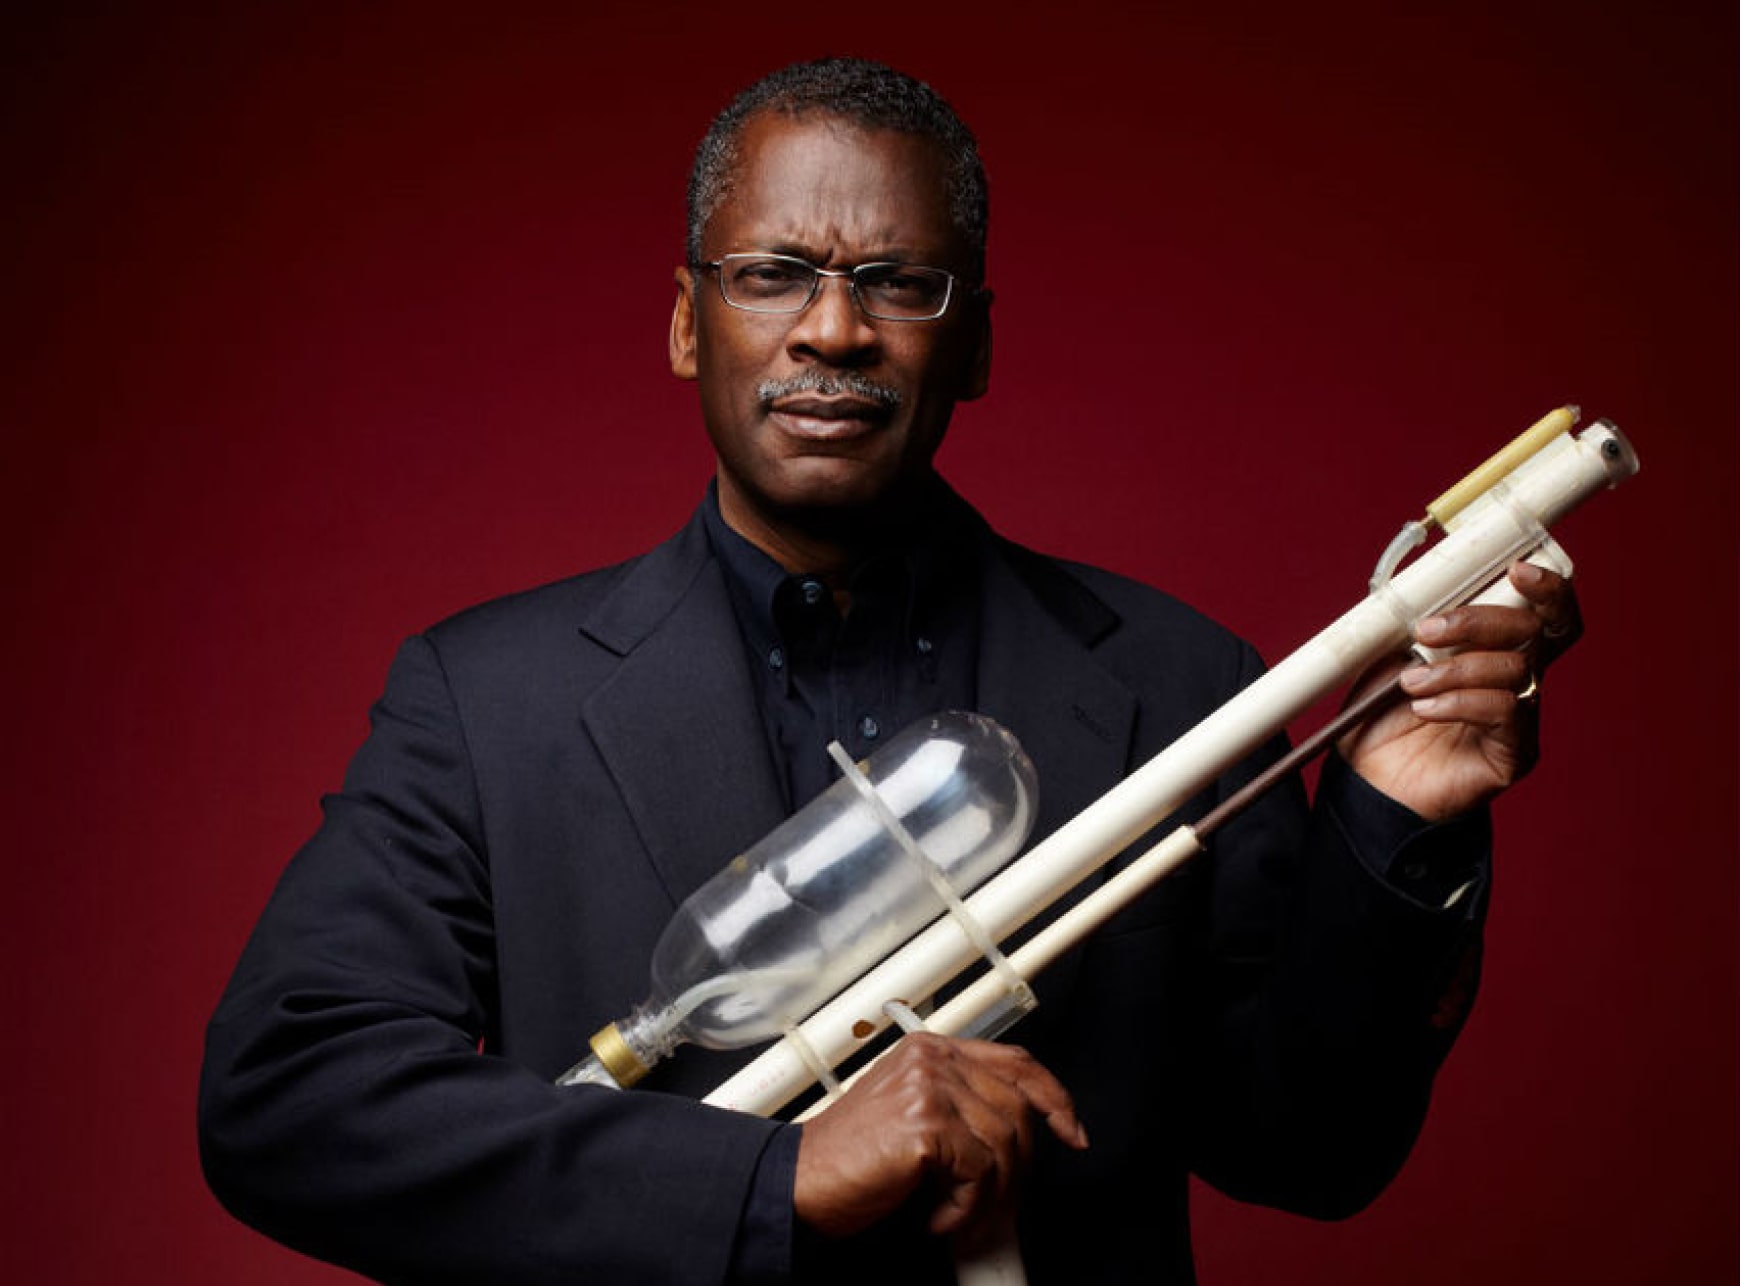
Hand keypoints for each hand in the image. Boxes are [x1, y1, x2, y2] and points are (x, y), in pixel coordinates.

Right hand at [792, 1033, 1087, 1246]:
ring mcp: (929, 1087)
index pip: (1015, 1061)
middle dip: (1018, 1168)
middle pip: (1017, 1107)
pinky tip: (936, 1217)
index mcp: (931, 1049)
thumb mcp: (911, 1117)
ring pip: (1004, 1144)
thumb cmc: (851, 1160)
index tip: (1072, 1131)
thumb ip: (959, 1106)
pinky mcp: (925, 1123)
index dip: (1053, 1097)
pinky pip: (980, 1172)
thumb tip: (1021, 1134)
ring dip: (987, 1196)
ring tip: (954, 1215)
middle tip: (991, 1204)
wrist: (801, 1184)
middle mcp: (932, 1059)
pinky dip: (964, 1209)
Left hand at [1339, 561, 1581, 819]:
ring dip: (1455, 669)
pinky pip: (1506, 711)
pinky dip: (1460, 702)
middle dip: (1481, 620)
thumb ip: (1419, 622)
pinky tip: (1425, 709)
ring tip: (1412, 683)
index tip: (1516, 568)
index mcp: (1497, 649)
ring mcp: (1523, 717)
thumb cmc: (1381, 716)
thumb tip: (1426, 589)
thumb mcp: (1390, 656)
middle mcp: (1520, 679)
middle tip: (1427, 631)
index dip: (1547, 587)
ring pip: (1517, 669)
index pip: (1544, 611)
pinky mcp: (1517, 753)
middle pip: (1538, 631)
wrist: (1368, 778)